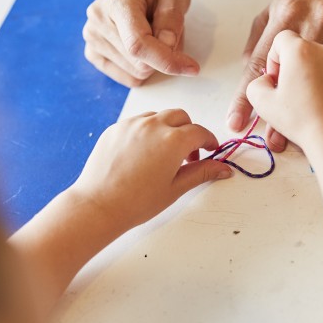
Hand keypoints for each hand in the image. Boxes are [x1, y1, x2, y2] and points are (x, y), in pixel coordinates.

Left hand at [68, 110, 231, 228]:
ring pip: (159, 116)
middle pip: (181, 117)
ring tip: (164, 154)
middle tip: (188, 154)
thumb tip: (224, 168)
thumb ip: (202, 172)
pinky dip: (147, 131)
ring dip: (168, 128)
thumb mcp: (176, 188)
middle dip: (189, 131)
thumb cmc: (137, 202)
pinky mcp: (115, 128)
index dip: (209, 141)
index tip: (210, 150)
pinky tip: (143, 153)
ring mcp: (132, 124)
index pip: (200, 132)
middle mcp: (153, 125)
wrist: (99, 205)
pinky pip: (138, 122)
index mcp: (173, 140)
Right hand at [83, 0, 200, 86]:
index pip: (138, 43)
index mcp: (118, 1)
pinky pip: (128, 78)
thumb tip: (167, 44)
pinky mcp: (92, 53)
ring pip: (136, 73)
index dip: (166, 60)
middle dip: (163, 56)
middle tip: (166, 34)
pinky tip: (140, 48)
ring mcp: (92, 37)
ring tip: (151, 36)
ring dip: (153, 62)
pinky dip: (142, 69)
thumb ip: (173, 15)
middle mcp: (99, 19)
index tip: (191, 67)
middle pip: (140, 63)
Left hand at [228, 0, 322, 151]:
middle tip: (272, 141)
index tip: (236, 122)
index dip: (246, 96)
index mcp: (287, 15)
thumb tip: (251, 78)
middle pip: (296, 75)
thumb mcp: (272, 9)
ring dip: (318, 111)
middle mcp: (316, 20)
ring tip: (304, 140)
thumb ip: (259, 43)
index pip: (260, 62)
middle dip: (282, 111)